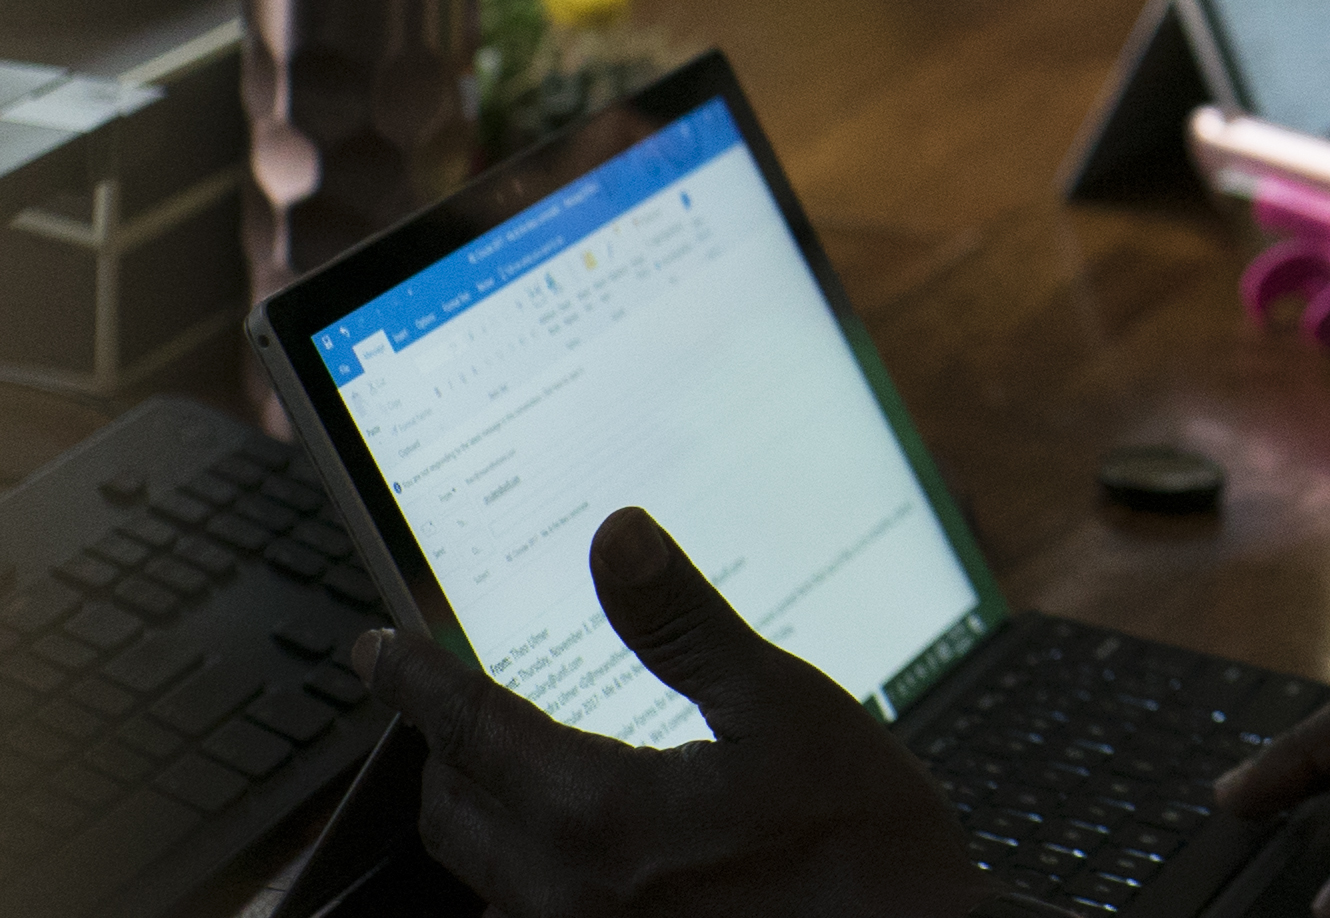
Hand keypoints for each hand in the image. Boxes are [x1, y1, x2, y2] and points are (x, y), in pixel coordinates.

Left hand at [354, 508, 982, 917]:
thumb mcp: (788, 707)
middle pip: (450, 807)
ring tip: (500, 764)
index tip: (376, 648)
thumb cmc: (865, 845)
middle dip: (442, 744)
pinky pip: (521, 915)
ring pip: (475, 872)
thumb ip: (684, 626)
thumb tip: (616, 537)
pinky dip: (518, 868)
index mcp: (600, 812)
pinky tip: (566, 846)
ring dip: (475, 810)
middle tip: (450, 695)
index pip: (468, 727)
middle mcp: (565, 891)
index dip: (414, 677)